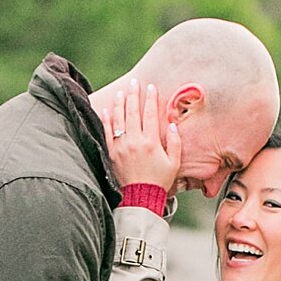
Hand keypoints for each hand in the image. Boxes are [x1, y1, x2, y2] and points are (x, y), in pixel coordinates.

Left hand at [104, 77, 180, 194]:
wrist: (140, 197)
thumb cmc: (159, 180)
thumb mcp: (174, 162)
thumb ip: (175, 142)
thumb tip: (170, 124)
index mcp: (151, 142)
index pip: (150, 114)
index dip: (151, 99)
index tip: (151, 87)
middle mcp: (135, 141)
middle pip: (133, 112)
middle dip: (134, 95)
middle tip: (134, 82)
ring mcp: (121, 147)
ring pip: (118, 119)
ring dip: (119, 103)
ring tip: (121, 93)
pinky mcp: (112, 153)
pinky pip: (107, 132)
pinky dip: (106, 119)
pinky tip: (106, 109)